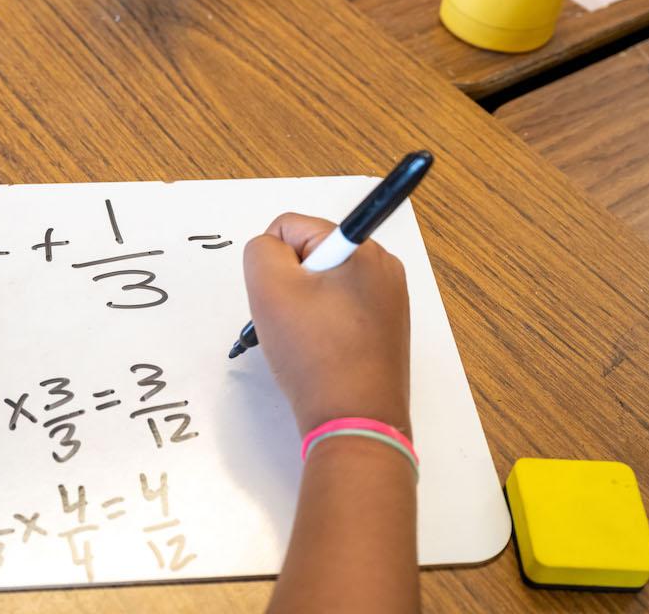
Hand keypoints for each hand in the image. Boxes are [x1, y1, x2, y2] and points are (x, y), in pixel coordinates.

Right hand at [243, 213, 410, 435]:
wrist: (354, 420)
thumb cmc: (314, 356)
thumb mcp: (269, 289)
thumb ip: (261, 250)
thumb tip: (271, 247)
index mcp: (363, 249)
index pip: (292, 227)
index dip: (273, 261)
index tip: (283, 298)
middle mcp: (383, 268)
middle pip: (310, 254)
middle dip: (290, 283)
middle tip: (291, 321)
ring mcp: (388, 300)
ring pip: (322, 283)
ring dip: (302, 306)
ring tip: (304, 340)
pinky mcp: (385, 329)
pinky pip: (338, 309)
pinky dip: (320, 325)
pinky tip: (318, 351)